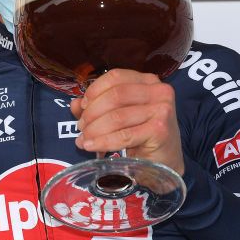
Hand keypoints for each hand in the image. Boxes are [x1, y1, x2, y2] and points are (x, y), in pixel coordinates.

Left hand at [70, 69, 184, 175]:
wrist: (165, 163)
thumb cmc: (142, 137)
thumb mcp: (119, 117)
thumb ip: (97, 108)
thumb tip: (75, 103)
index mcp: (148, 81)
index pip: (115, 77)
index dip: (94, 90)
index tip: (83, 107)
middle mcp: (159, 91)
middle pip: (115, 95)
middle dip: (92, 113)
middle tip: (81, 127)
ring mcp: (162, 109)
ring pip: (117, 116)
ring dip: (94, 129)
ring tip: (83, 140)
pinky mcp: (160, 130)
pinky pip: (124, 136)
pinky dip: (103, 142)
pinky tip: (91, 147)